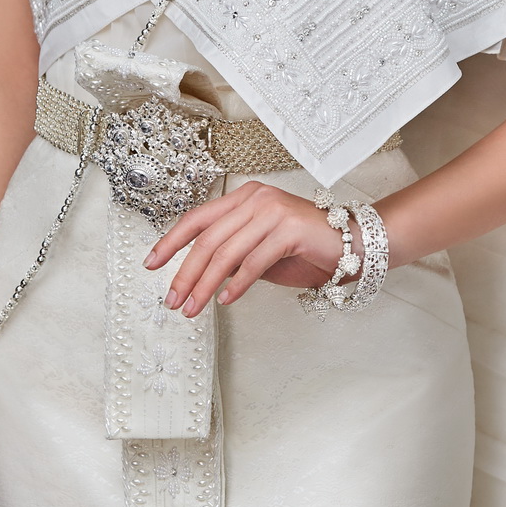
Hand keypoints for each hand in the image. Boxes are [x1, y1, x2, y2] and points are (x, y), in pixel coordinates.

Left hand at [145, 182, 346, 313]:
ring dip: (205, 285)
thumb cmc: (307, 249)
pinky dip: (237, 284)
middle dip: (185, 273)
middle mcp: (255, 199)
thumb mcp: (260, 249)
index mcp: (244, 198)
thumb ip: (233, 255)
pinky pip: (254, 261)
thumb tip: (198, 276)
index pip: (197, 219)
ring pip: (226, 253)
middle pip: (207, 239)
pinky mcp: (289, 229)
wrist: (354, 245)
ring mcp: (272, 211)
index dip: (170, 242)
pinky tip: (226, 301)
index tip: (151, 265)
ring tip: (194, 309)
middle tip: (173, 301)